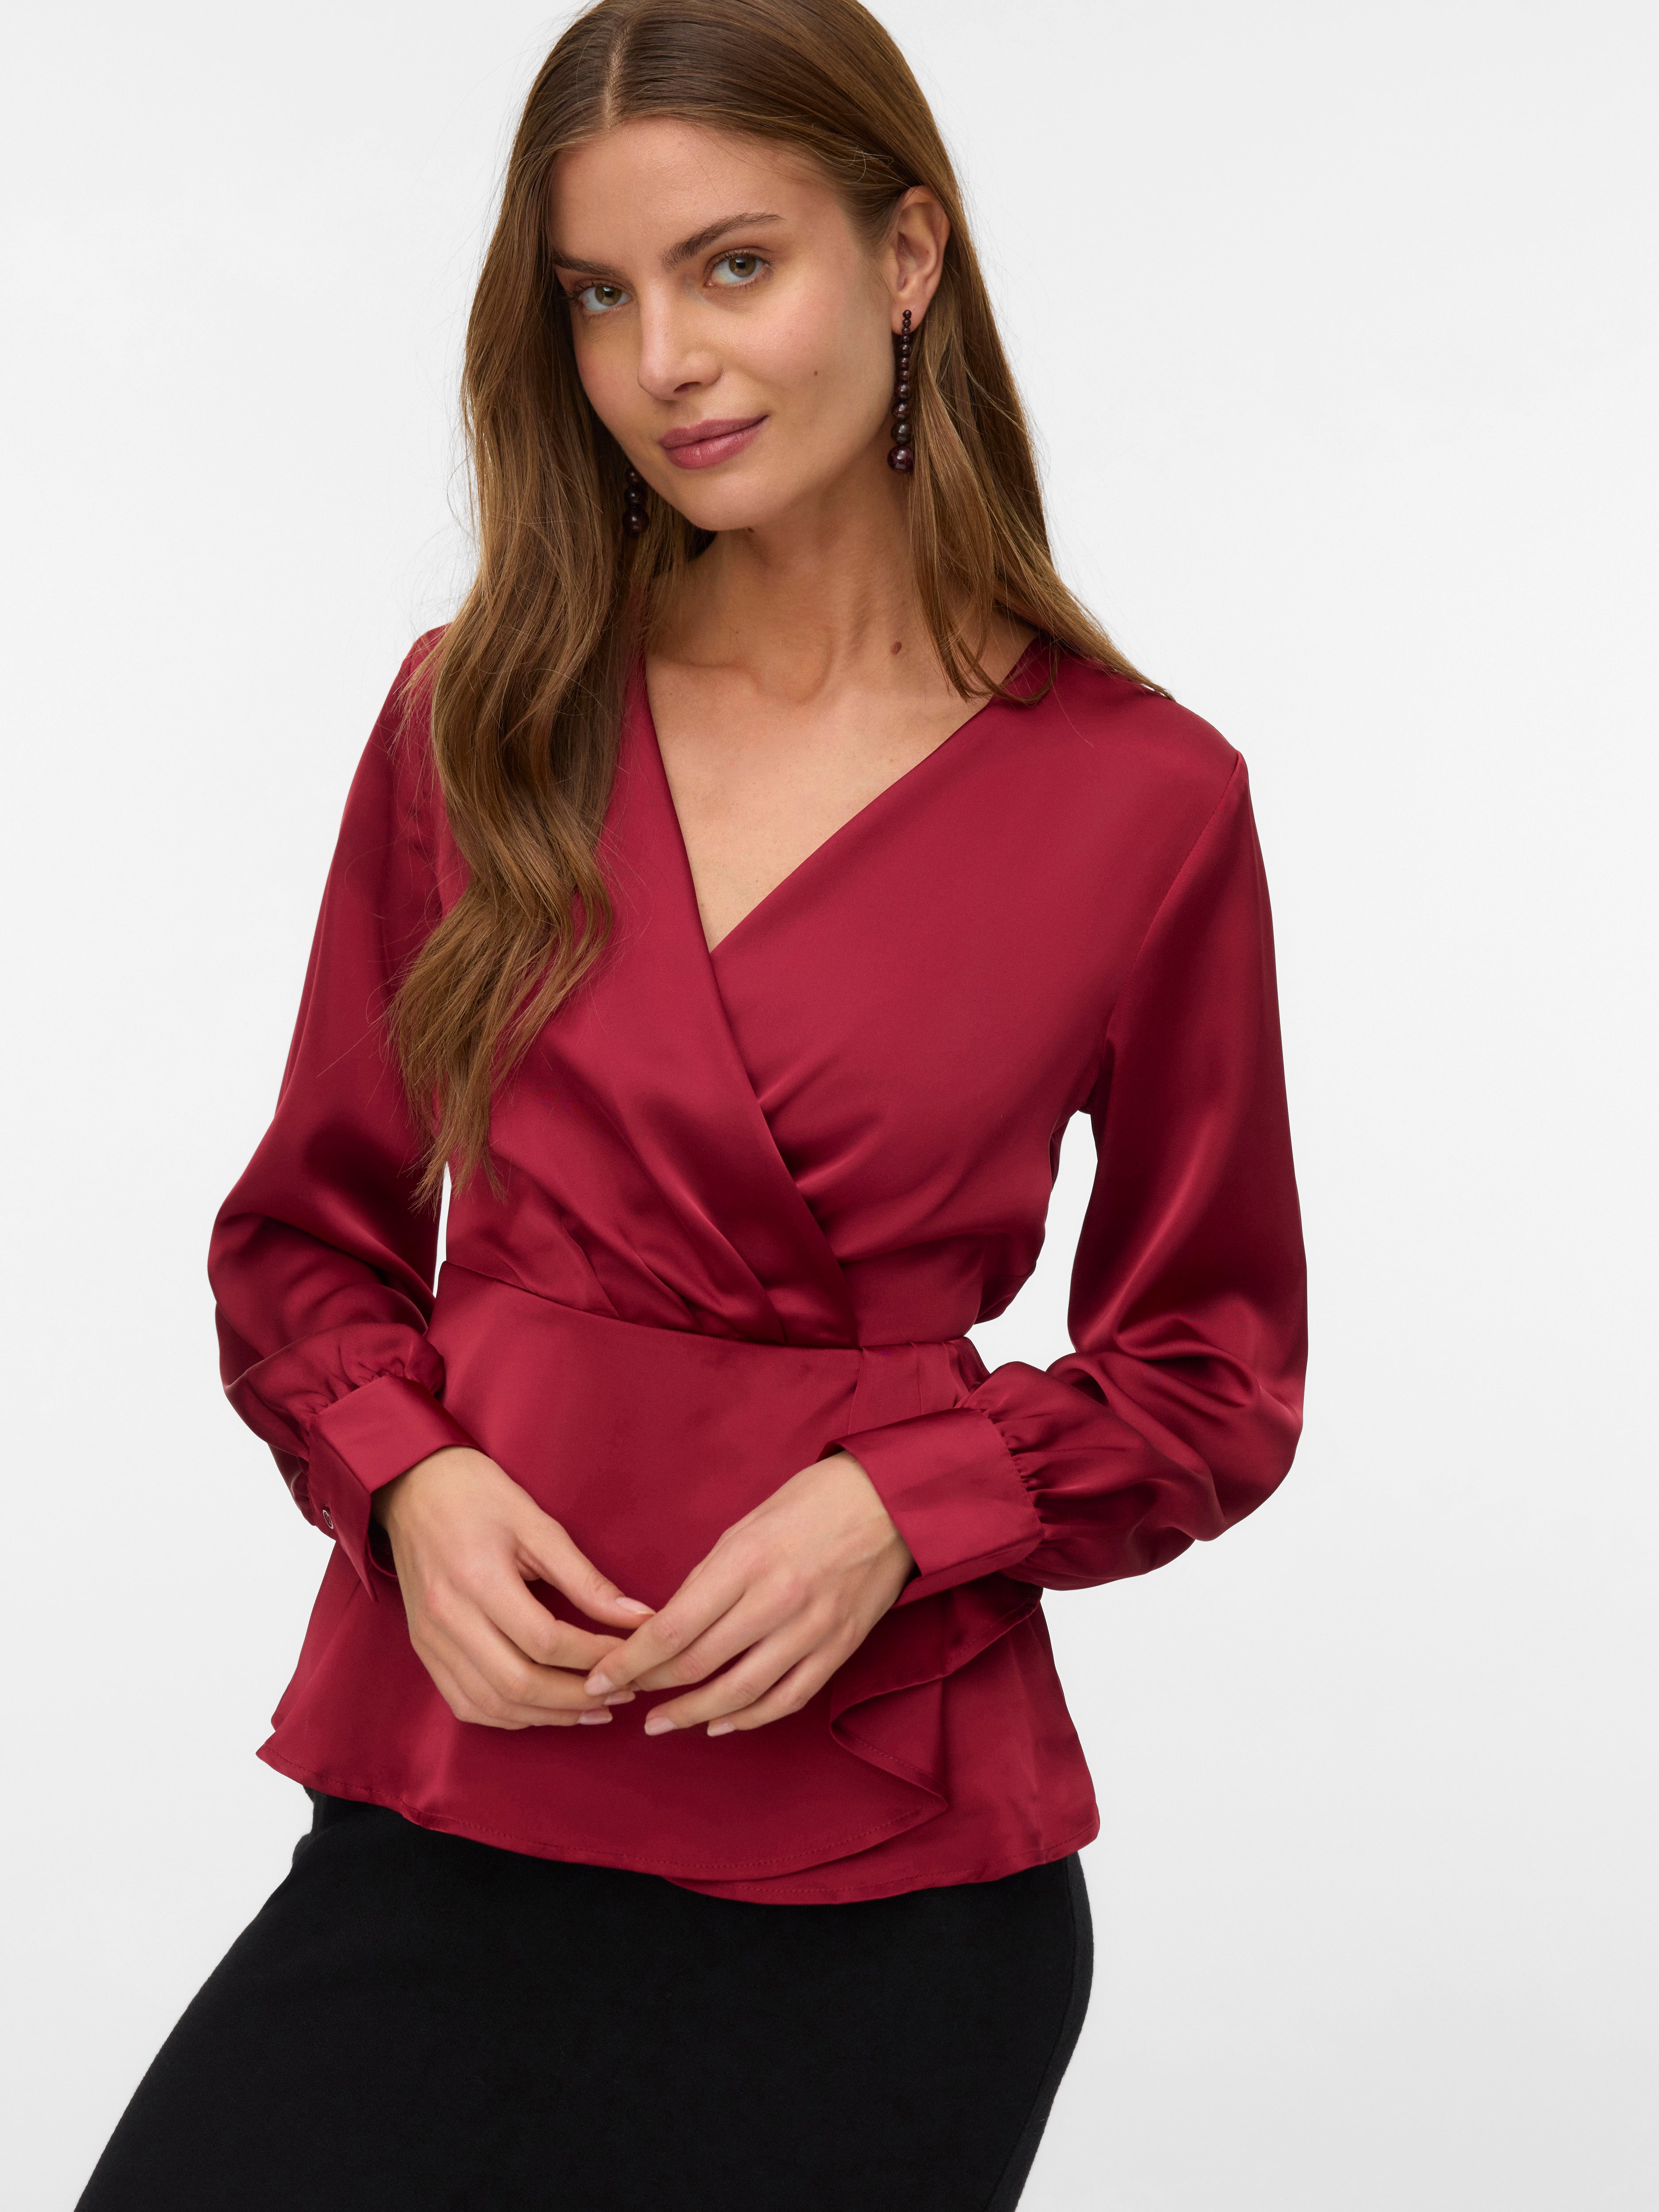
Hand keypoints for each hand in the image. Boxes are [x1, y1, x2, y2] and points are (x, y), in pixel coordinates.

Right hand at [374, 1446, 654, 1730]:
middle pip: (518, 1683)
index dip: (595, 1656)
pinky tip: (543, 1710)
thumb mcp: (538, 1525)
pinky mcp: (424, 1650)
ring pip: (492, 1703)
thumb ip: (586, 1579)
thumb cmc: (479, 1496)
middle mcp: (448, 1618)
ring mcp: (431, 1640)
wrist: (413, 1490)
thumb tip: (637, 1616)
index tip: (632, 1654)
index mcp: (478, 1579)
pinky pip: (465, 1703)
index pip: (545, 1641)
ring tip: (592, 1709)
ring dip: (547, 1715)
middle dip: (577, 1697)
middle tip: (620, 1693)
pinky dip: (508, 1716)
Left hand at [583, 1450, 913, 1737]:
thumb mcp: (747, 1525)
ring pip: (740, 1693)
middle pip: (700, 1664)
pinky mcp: (838, 1649)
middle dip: (652, 1687)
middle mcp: (778, 1601)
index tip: (602, 1674)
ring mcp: (812, 1630)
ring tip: (661, 1723)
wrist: (893, 1502)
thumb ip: (709, 1578)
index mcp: (748, 1561)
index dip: (631, 1661)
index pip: (674, 1628)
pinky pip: (787, 1699)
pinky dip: (749, 1719)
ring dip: (693, 1715)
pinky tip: (721, 1725)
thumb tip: (670, 1624)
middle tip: (622, 1697)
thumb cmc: (812, 1503)